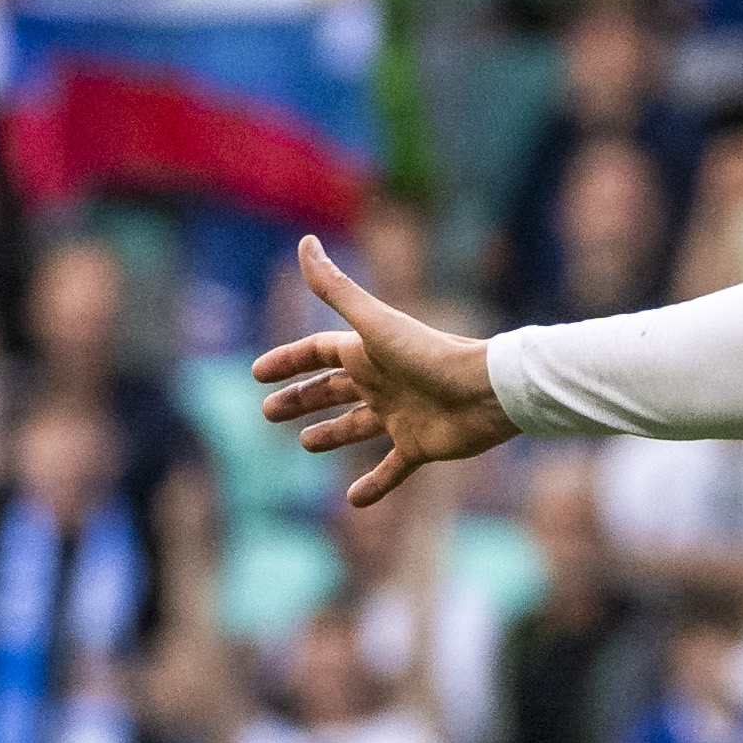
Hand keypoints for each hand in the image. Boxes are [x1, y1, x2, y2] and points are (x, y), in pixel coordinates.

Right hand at [254, 235, 519, 507]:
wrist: (487, 392)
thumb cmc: (431, 355)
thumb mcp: (373, 325)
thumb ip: (336, 289)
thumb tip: (303, 242)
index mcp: (368, 352)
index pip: (319, 353)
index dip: (288, 362)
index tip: (256, 374)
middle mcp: (382, 381)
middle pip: (332, 390)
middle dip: (301, 399)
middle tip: (268, 414)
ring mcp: (401, 414)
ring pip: (358, 426)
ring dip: (332, 434)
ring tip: (307, 445)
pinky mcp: (420, 445)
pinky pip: (393, 468)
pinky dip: (375, 485)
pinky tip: (354, 500)